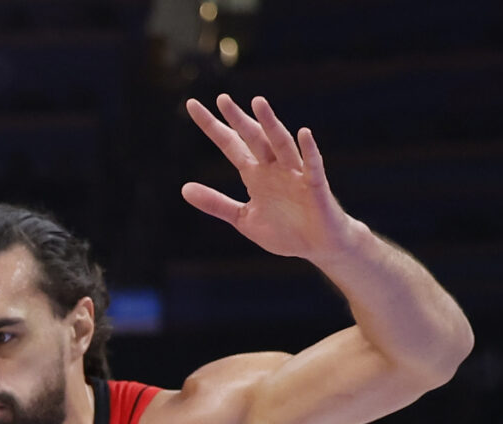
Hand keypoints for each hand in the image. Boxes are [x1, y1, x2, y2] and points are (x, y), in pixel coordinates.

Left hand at [182, 95, 365, 263]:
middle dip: (238, 120)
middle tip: (221, 99)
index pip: (230, 144)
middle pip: (253, 138)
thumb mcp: (243, 218)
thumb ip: (216, 203)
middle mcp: (273, 168)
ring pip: (281, 144)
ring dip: (270, 124)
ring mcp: (295, 174)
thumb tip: (183, 188)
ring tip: (257, 103)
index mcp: (255, 174)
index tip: (192, 105)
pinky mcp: (315, 186)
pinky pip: (312, 165)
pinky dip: (309, 150)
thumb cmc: (285, 230)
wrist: (318, 245)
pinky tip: (303, 133)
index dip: (212, 126)